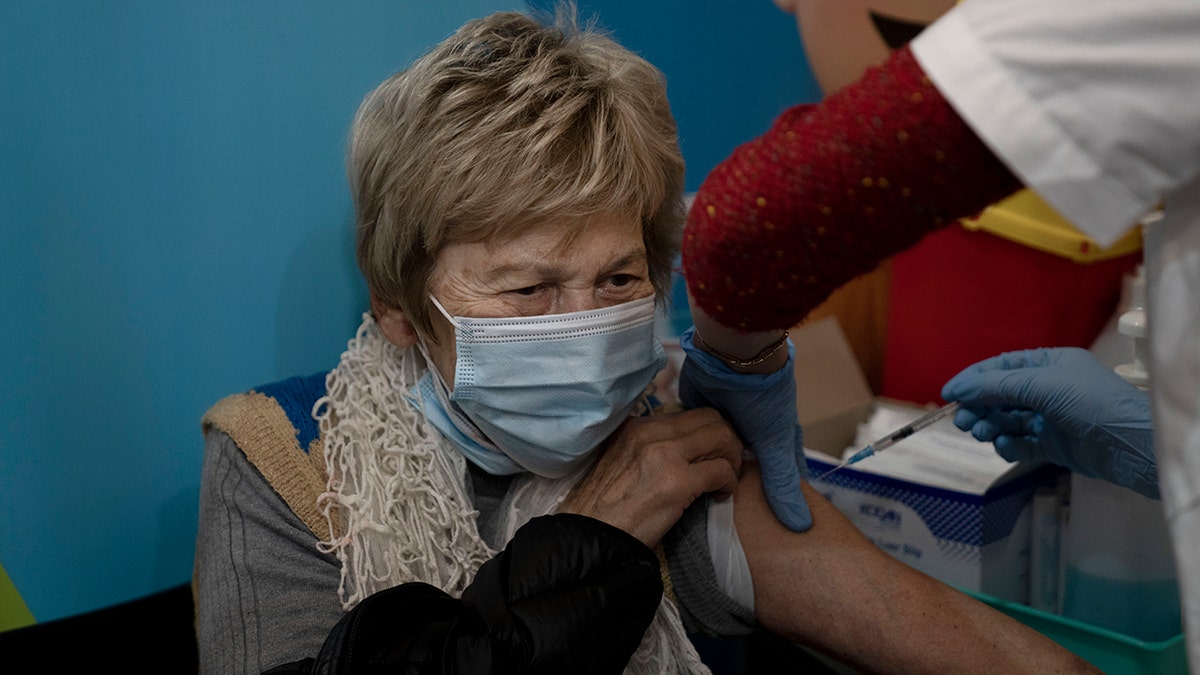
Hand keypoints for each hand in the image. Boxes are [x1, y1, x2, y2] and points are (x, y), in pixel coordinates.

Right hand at [560, 407, 741, 547]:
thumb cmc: (604, 506)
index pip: (689, 414)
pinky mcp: (678, 482)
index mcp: (636, 425)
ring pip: (722, 437)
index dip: (708, 432)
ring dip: (732, 458)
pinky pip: (722, 470)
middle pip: (711, 418)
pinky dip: (729, 482)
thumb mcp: (620, 459)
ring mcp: (665, 454)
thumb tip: (684, 448)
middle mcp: (650, 432)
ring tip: (726, 479)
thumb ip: (648, 446)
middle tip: (727, 464)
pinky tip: (720, 495)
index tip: (711, 453)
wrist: (590, 536)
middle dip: (727, 440)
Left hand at [677, 327, 812, 530]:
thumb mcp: (775, 445)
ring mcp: (726, 421)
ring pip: (719, 454)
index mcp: (775, 437)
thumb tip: (801, 527)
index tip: (771, 524)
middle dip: (739, 486)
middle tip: (727, 518)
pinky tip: (682, 471)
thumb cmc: (764, 399)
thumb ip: (781, 484)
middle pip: (746, 467)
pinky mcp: (701, 412)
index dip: (777, 495)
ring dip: (712, 469)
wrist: (731, 356)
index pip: (780, 473)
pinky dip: (691, 451)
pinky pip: (696, 438)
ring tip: (701, 500)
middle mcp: (751, 431)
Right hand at [942, 347, 1157, 498]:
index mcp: (1050, 365)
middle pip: (1001, 396)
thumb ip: (997, 386)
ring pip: (1008, 420)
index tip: (948, 394)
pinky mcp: (1054, 446)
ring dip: (990, 426)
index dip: (973, 379)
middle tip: (963, 422)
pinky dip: (1008, 445)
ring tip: (982, 434)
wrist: (1133, 446)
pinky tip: (1004, 446)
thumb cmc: (1092, 404)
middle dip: (979, 407)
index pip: (1001, 367)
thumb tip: (958, 389)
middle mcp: (1049, 389)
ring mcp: (1051, 418)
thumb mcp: (1042, 385)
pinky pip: (1021, 443)